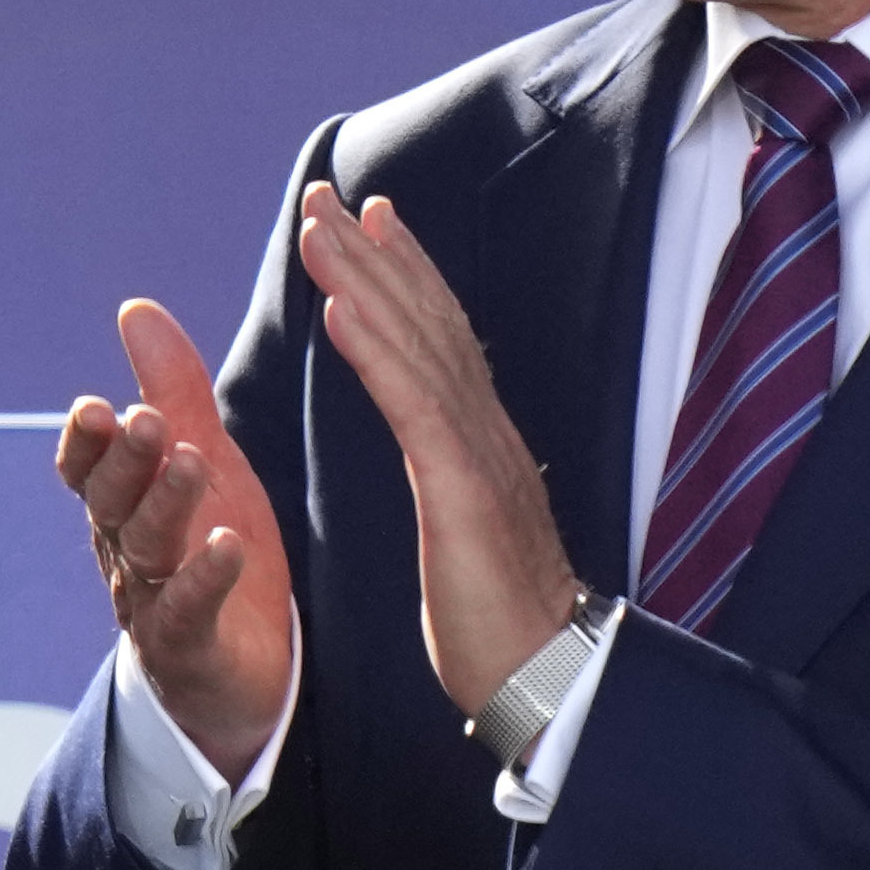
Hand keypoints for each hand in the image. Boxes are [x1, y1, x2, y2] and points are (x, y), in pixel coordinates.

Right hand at [59, 289, 299, 778]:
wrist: (240, 670)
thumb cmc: (211, 549)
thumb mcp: (201, 458)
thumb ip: (171, 388)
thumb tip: (134, 308)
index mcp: (122, 505)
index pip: (87, 469)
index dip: (86, 443)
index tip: (95, 406)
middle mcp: (126, 551)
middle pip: (112, 503)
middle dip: (124, 461)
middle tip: (141, 419)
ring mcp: (153, 602)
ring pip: (146, 550)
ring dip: (163, 504)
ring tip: (188, 462)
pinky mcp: (192, 647)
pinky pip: (188, 613)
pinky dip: (204, 581)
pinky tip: (227, 548)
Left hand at [289, 184, 582, 719]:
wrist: (547, 675)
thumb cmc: (504, 622)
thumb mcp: (469, 531)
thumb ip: (459, 481)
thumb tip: (449, 457)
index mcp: (481, 442)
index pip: (440, 341)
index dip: (405, 276)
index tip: (370, 223)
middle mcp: (485, 430)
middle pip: (428, 320)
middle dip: (378, 252)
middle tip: (331, 194)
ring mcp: (477, 452)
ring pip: (418, 343)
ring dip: (366, 278)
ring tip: (323, 225)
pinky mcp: (462, 486)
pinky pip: (412, 403)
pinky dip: (377, 348)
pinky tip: (342, 307)